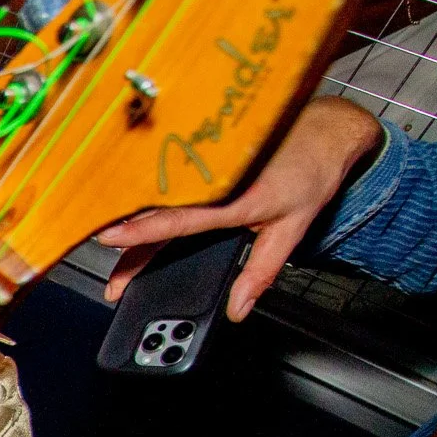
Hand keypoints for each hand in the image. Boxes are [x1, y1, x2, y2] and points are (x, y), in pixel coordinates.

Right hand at [95, 96, 382, 320]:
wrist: (327, 128)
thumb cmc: (311, 171)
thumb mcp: (291, 230)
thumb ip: (260, 272)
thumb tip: (239, 308)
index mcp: (232, 196)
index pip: (176, 218)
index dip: (139, 231)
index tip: (109, 238)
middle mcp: (212, 176)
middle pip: (155, 212)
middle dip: (128, 249)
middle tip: (115, 283)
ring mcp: (205, 161)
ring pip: (156, 194)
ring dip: (130, 221)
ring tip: (113, 250)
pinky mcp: (202, 152)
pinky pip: (168, 176)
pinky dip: (146, 197)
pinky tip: (129, 213)